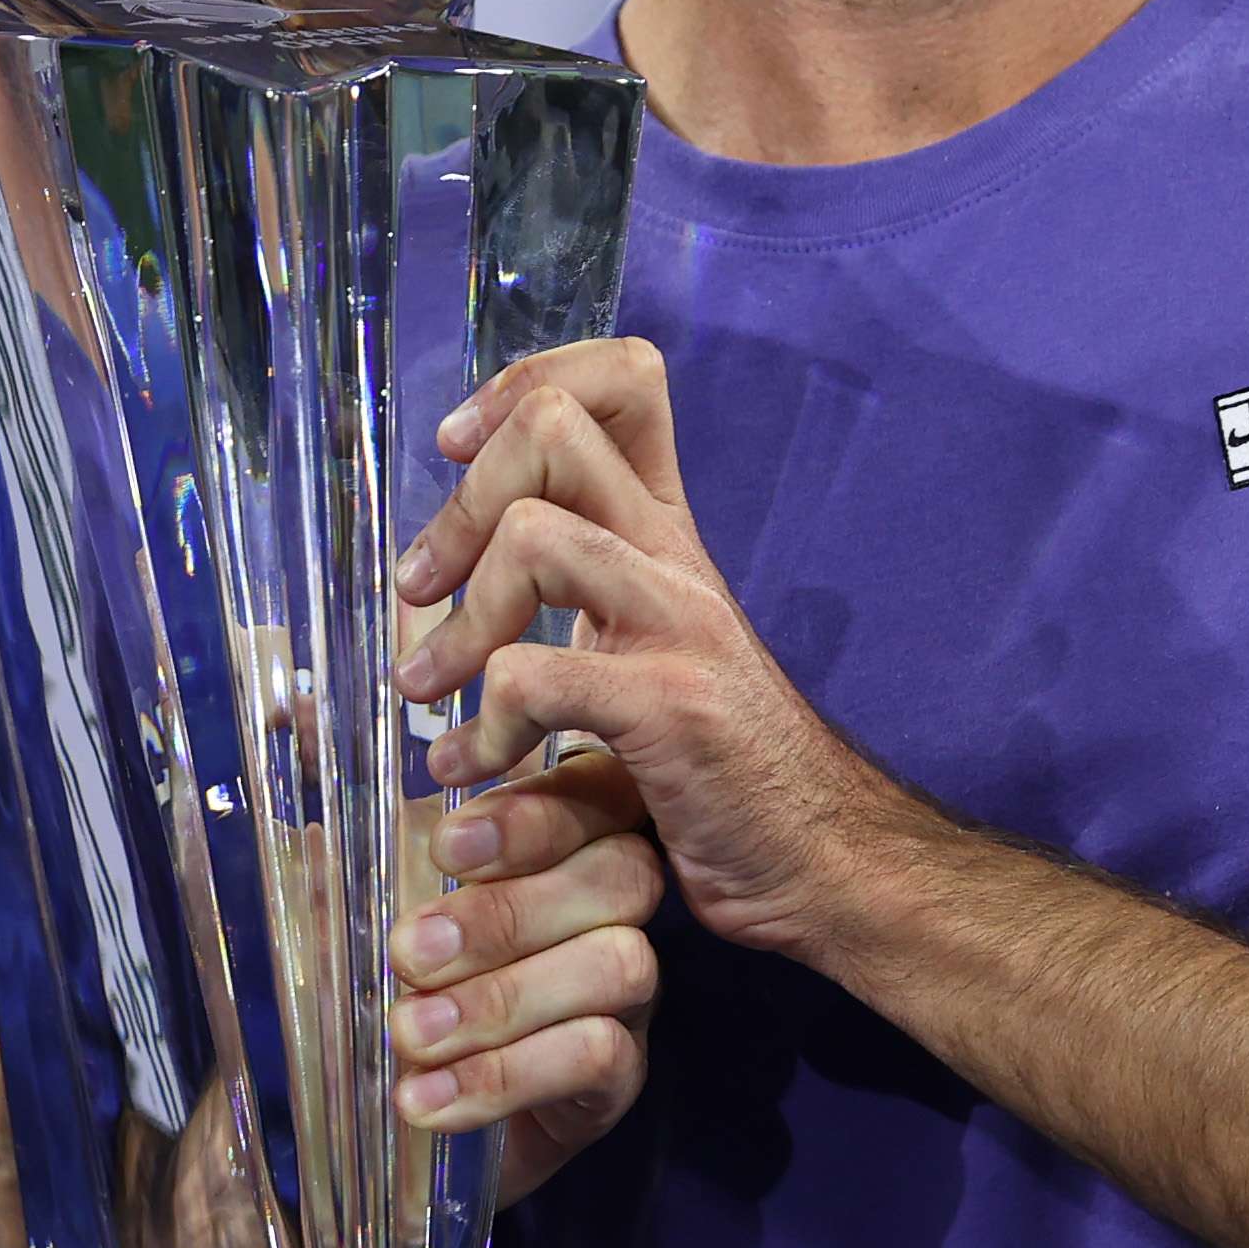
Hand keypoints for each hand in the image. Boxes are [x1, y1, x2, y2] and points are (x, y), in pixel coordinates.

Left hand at [386, 339, 892, 970]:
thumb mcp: (647, 650)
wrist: (828, 867)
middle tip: (420, 588)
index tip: (457, 448)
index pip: (623, 380)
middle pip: (557, 428)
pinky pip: (538, 678)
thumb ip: (576, 593)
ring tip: (424, 689)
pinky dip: (483, 728)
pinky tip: (474, 769)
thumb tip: (440, 566)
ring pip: (536, 536)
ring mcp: (679, 628)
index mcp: (667, 536)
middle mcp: (676, 560)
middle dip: (460, 500)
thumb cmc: (722, 770)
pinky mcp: (671, 712)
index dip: (523, 383)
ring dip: (457, 620)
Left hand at [391, 750, 661, 1203]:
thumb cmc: (395, 980)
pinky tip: (427, 1096)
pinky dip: (506, 1076)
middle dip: (509, 912)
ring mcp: (629, 992)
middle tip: (408, 952)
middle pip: (620, 877)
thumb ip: (349, 843)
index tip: (441, 849)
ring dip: (501, 1000)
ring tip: (409, 1033)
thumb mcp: (361, 903)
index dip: (530, 817)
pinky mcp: (620, 1075)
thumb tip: (299, 756)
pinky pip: (599, 1057)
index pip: (591, 796)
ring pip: (616, 965)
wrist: (399, 1110)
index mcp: (564, 839)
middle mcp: (613, 905)